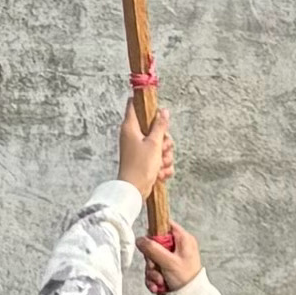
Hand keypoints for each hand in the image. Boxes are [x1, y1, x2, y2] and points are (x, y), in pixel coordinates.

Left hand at [117, 89, 174, 209]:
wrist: (134, 190)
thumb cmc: (140, 166)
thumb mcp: (154, 143)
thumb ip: (160, 126)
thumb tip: (163, 111)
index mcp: (130, 127)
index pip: (134, 104)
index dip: (146, 104)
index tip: (157, 110)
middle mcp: (133, 136)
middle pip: (154, 128)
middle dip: (164, 141)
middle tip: (162, 148)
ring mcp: (138, 148)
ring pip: (159, 145)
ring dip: (165, 156)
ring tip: (160, 164)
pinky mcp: (143, 161)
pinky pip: (158, 159)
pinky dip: (162, 166)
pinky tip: (160, 173)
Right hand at [142, 217, 203, 294]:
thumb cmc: (187, 280)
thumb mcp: (168, 262)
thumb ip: (153, 249)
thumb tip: (140, 239)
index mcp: (183, 239)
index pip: (165, 225)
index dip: (154, 233)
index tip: (149, 244)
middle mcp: (178, 247)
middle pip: (155, 245)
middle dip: (151, 261)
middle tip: (155, 269)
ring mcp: (172, 259)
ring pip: (153, 260)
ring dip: (152, 273)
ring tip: (159, 281)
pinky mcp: (168, 269)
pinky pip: (155, 270)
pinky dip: (154, 279)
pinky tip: (157, 287)